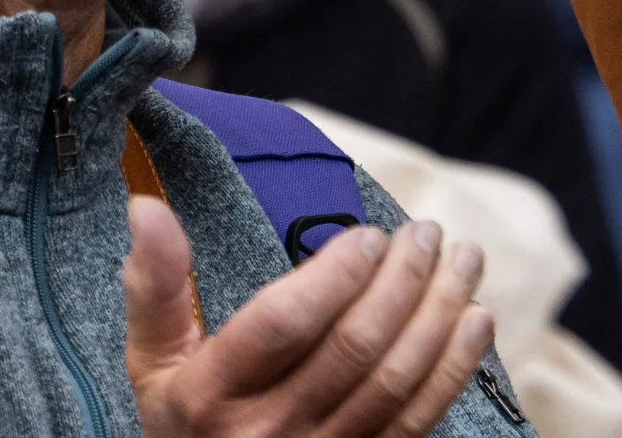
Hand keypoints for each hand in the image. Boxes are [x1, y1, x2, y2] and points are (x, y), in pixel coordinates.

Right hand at [126, 198, 493, 437]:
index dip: (335, 273)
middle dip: (403, 279)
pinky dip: (454, 366)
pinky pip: (418, 418)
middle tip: (426, 232)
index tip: (368, 235)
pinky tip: (474, 319)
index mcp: (210, 396)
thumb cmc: (186, 419)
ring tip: (464, 258)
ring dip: (440, 311)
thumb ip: (155, 286)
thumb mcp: (154, 361)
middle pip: (353, 346)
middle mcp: (267, 433)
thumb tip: (147, 207)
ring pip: (395, 378)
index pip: (285, 323)